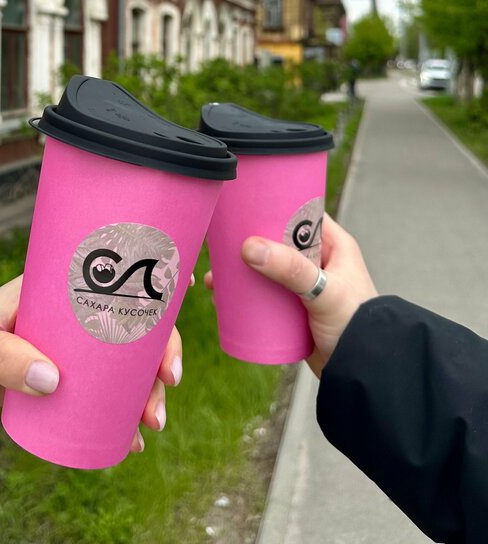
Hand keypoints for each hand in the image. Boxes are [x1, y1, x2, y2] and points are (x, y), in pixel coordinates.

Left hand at [0, 275, 181, 452]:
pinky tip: (132, 439)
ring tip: (152, 423)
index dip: (153, 277)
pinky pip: (103, 394)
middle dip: (160, 353)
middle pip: (131, 326)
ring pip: (124, 364)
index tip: (188, 285)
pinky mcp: (61, 382)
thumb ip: (5, 355)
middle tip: (167, 383)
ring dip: (147, 390)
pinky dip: (122, 414)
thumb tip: (53, 380)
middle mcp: (71, 315)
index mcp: (56, 286)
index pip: (113, 275)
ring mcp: (69, 350)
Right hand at [204, 214, 376, 376]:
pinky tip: (224, 295)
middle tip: (220, 240)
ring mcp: (305, 285)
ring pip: (267, 268)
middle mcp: (318, 261)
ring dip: (242, 270)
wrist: (362, 373)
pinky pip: (265, 294)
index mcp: (334, 245)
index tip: (244, 203)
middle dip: (249, 240)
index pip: (301, 212)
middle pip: (277, 240)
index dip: (274, 205)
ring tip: (215, 275)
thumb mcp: (324, 291)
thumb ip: (291, 269)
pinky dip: (246, 293)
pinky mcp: (294, 309)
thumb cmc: (356, 325)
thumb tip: (249, 248)